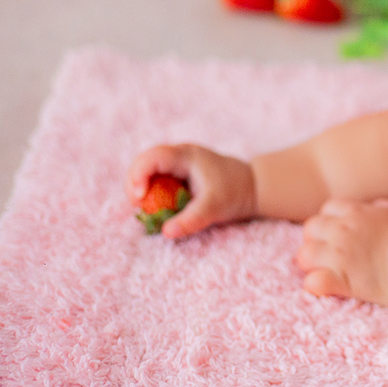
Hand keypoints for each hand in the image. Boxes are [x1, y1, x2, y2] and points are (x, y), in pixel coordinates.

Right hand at [127, 144, 255, 238]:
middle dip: (135, 183)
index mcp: (187, 156)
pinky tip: (156, 206)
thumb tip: (166, 232)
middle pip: (144, 162)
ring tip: (145, 207)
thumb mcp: (215, 208)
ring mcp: (177, 163)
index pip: (153, 157)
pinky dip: (151, 192)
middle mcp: (179, 155)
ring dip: (142, 188)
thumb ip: (191, 220)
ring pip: (147, 170)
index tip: (140, 198)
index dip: (138, 175)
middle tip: (138, 206)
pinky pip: (156, 179)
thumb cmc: (235, 193)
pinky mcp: (178, 173)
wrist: (253, 186)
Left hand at [294, 198, 387, 307]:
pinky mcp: (340, 280)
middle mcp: (342, 232)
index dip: (330, 218)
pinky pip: (312, 282)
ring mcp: (338, 257)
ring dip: (311, 261)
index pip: (328, 208)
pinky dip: (314, 284)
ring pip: (304, 255)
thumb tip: (370, 208)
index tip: (338, 229)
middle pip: (310, 228)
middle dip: (315, 237)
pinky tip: (323, 284)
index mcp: (356, 213)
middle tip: (326, 248)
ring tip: (322, 267)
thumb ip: (378, 207)